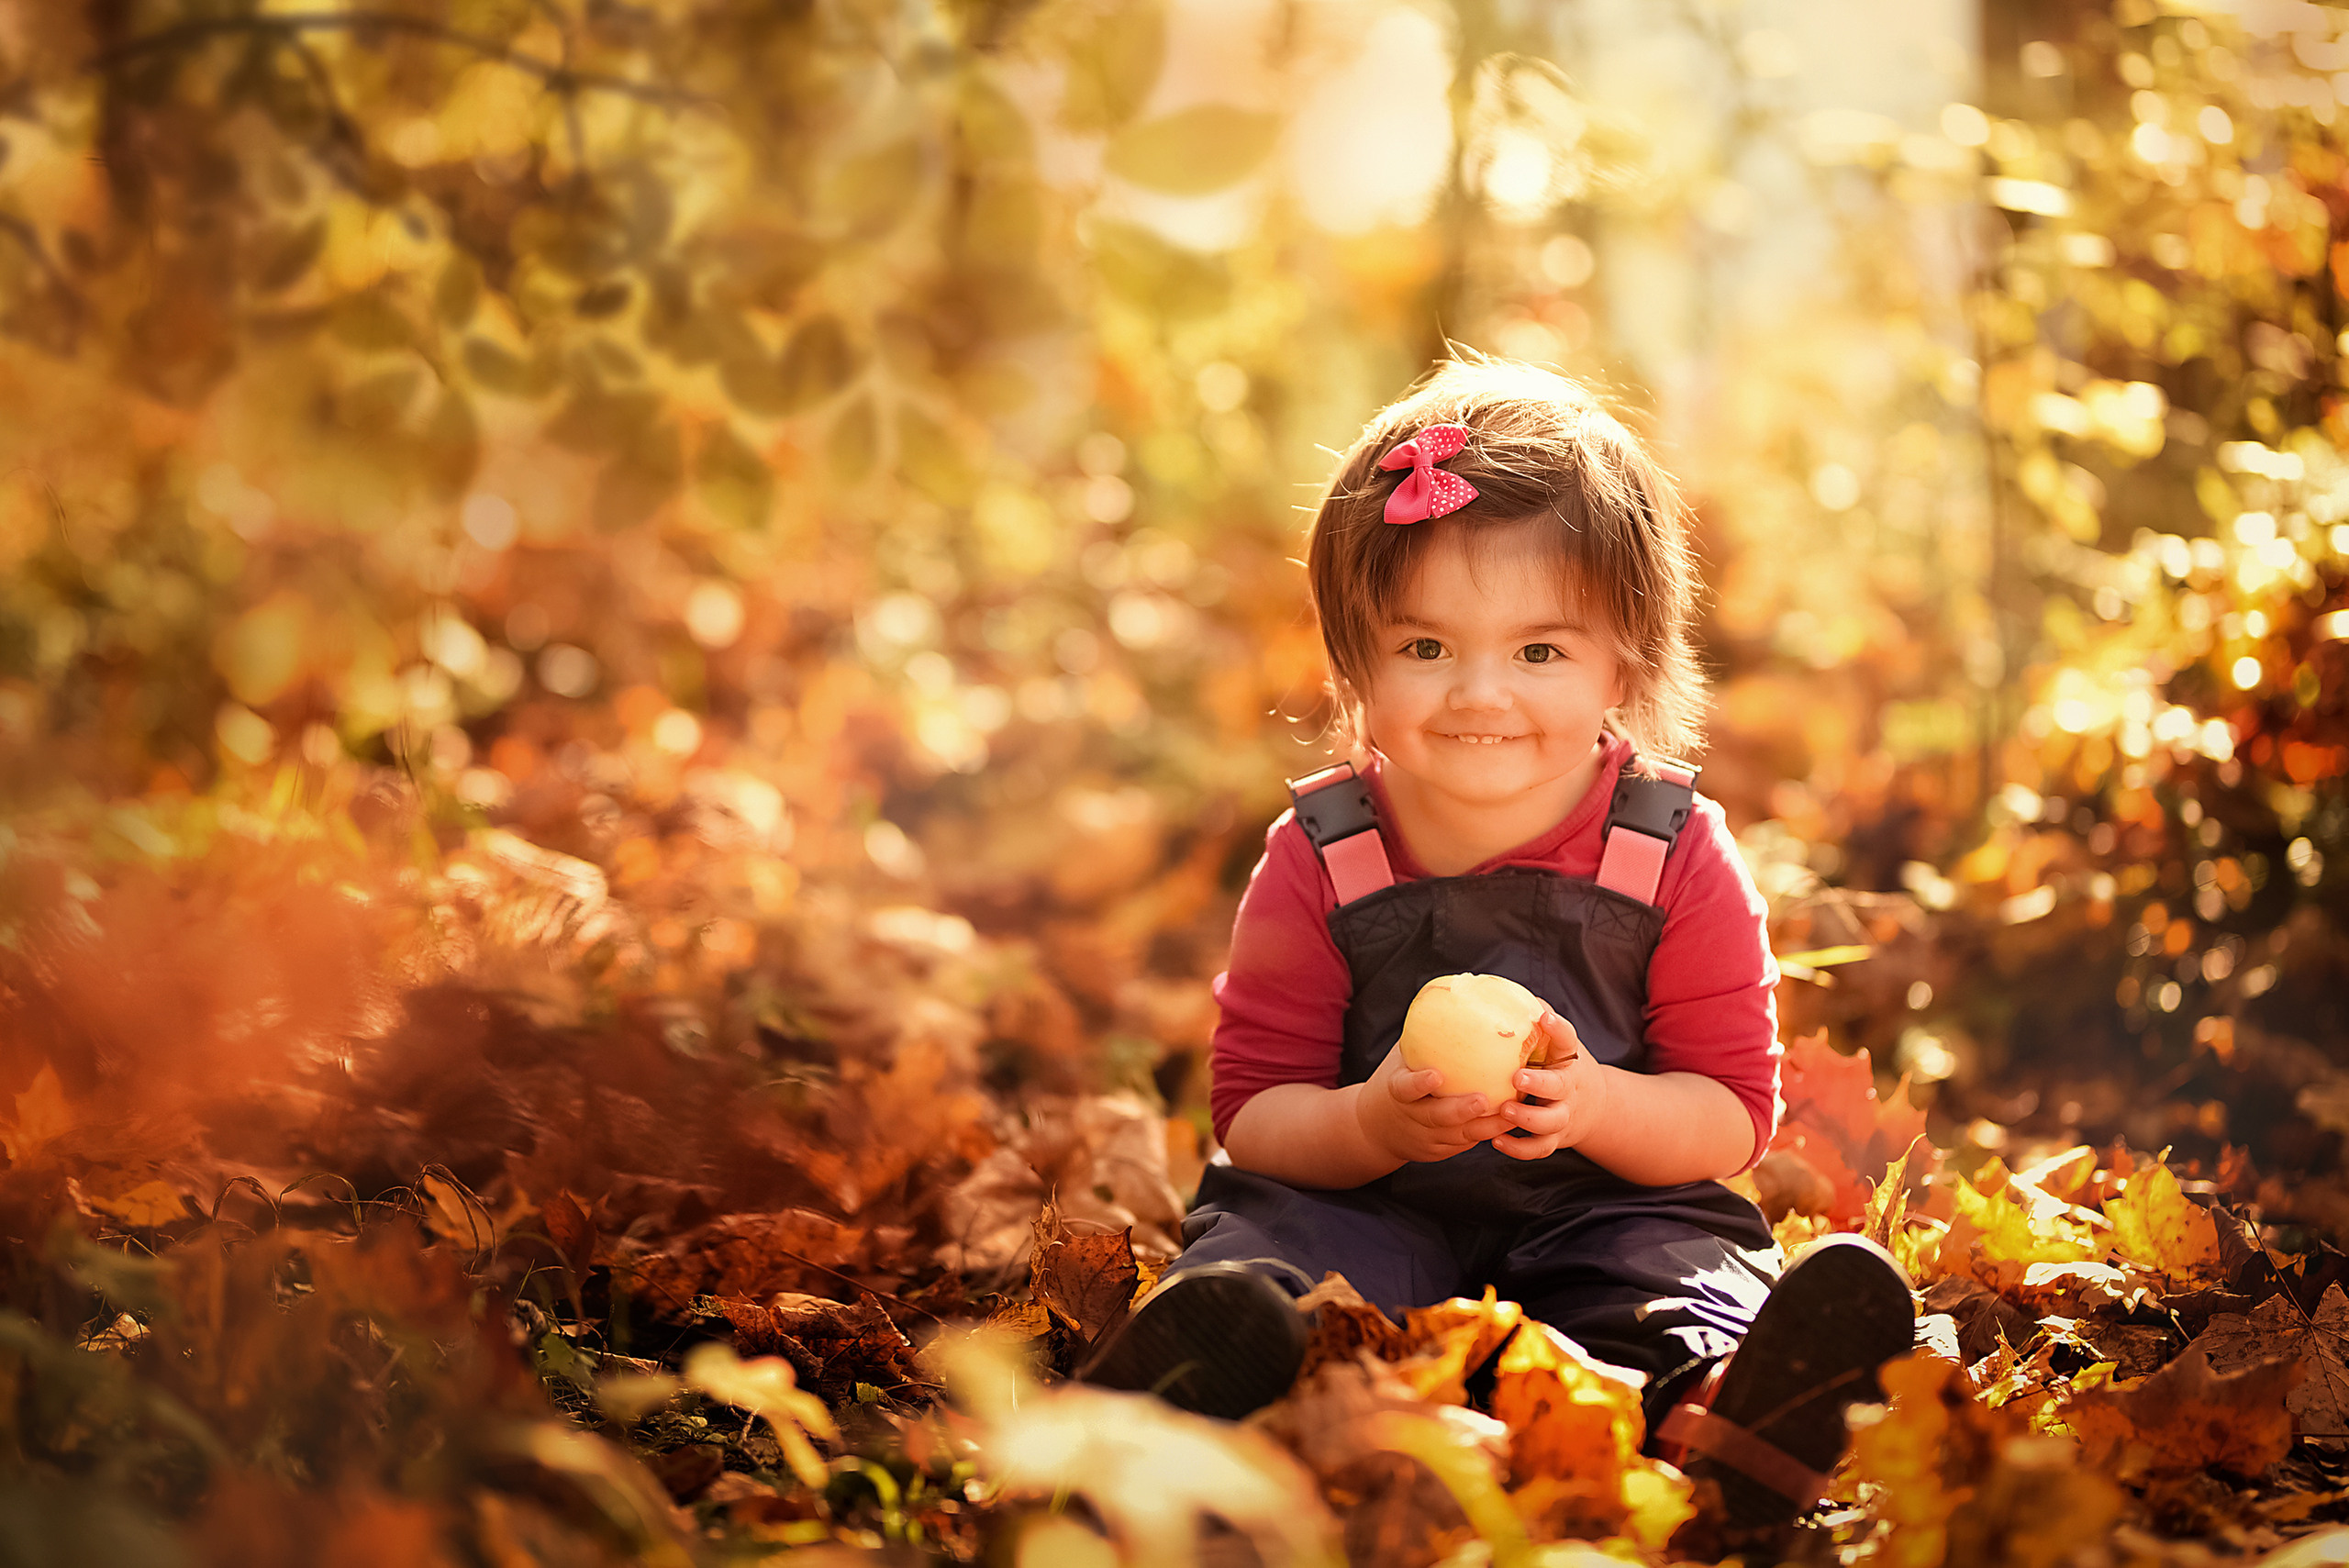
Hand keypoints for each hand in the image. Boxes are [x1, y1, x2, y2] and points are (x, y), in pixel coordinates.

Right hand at [1355, 1042, 1515, 1164]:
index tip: (1436, 1075)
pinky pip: (1466, 1143)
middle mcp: (1412, 1117)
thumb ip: (1424, 1036)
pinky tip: (1510, 1121)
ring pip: (1458, 1136)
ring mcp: (1426, 1138)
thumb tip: (1459, 992)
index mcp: (1397, 1091)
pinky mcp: (1440, 1151)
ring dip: (1485, 1126)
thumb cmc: (1399, 1078)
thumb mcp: (1402, 1058)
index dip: (1418, 1084)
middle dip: (1461, 1110)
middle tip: (1484, 1099)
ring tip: (1511, 1112)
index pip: (1405, 1088)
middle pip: (1437, 1118)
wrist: (1377, 1127)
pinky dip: (1486, 1133)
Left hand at [1491, 1007, 1606, 1160]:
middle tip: (1517, 1078)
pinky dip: (1519, 1148)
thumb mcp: (1557, 1043)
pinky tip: (1496, 1141)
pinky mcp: (1556, 1138)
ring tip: (1505, 1111)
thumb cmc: (1561, 1065)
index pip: (1568, 1039)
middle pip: (1559, 1087)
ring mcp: (1563, 1116)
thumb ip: (1536, 1019)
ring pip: (1550, 1122)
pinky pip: (1539, 1148)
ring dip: (1527, 1119)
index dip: (1558, 1028)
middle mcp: (1568, 1088)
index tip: (1543, 1017)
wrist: (1594, 1106)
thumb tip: (1503, 989)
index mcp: (1568, 1059)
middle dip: (1540, 1084)